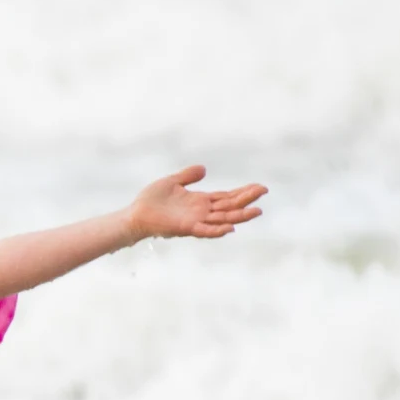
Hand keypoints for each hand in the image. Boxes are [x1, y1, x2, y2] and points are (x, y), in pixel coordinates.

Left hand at [128, 166, 266, 241]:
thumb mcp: (172, 182)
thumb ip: (188, 176)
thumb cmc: (151, 200)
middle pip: (230, 206)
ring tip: (257, 211)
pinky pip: (205, 231)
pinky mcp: (186, 228)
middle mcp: (202, 212)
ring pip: (223, 219)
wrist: (135, 214)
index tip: (260, 187)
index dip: (243, 192)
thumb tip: (204, 168)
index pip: (227, 196)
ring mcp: (196, 221)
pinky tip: (230, 228)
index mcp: (201, 201)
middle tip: (264, 191)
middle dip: (247, 199)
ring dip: (240, 216)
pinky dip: (217, 230)